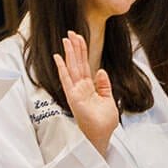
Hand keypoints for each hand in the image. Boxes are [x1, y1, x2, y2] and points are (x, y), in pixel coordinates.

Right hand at [53, 31, 118, 155]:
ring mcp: (75, 91)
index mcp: (88, 87)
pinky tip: (58, 57)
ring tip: (66, 39)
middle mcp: (80, 87)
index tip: (79, 38)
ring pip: (72, 67)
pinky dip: (62, 68)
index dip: (82, 51)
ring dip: (69, 53)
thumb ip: (104, 85)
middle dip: (75, 47)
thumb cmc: (104, 122)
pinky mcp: (73, 97)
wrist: (102, 135)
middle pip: (77, 63)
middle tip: (71, 32)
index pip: (84, 65)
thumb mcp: (108, 100)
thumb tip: (101, 70)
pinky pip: (66, 79)